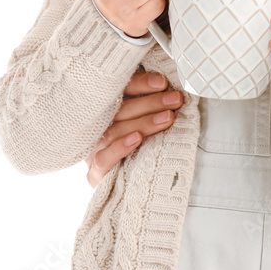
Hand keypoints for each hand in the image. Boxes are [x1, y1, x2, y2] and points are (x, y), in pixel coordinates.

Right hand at [84, 71, 182, 186]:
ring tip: (168, 118)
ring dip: (144, 123)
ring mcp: (95, 149)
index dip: (141, 84)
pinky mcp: (96, 172)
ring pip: (117, 130)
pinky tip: (137, 138)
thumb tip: (171, 87)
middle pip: (121, 109)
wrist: (130, 187)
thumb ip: (152, 104)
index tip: (164, 82)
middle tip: (175, 100)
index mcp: (108, 110)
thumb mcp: (146, 120)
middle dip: (152, 102)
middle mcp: (98, 127)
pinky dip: (120, 147)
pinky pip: (104, 159)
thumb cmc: (141, 145)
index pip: (121, 90)